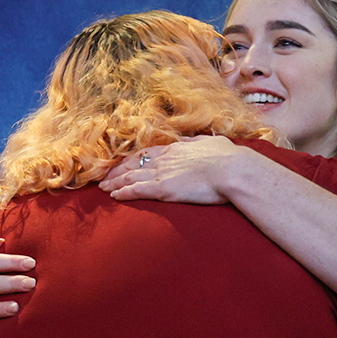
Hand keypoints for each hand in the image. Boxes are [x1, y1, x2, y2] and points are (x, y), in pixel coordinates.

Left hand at [98, 136, 245, 203]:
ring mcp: (162, 173)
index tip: (123, 164)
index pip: (147, 153)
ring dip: (115, 182)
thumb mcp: (212, 144)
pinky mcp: (163, 188)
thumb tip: (194, 141)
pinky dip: (123, 192)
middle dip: (117, 170)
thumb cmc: (229, 158)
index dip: (133, 159)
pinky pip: (136, 190)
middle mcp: (165, 159)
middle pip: (133, 163)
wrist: (233, 169)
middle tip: (105, 177)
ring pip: (131, 176)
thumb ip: (199, 144)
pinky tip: (114, 196)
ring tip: (103, 188)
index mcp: (177, 149)